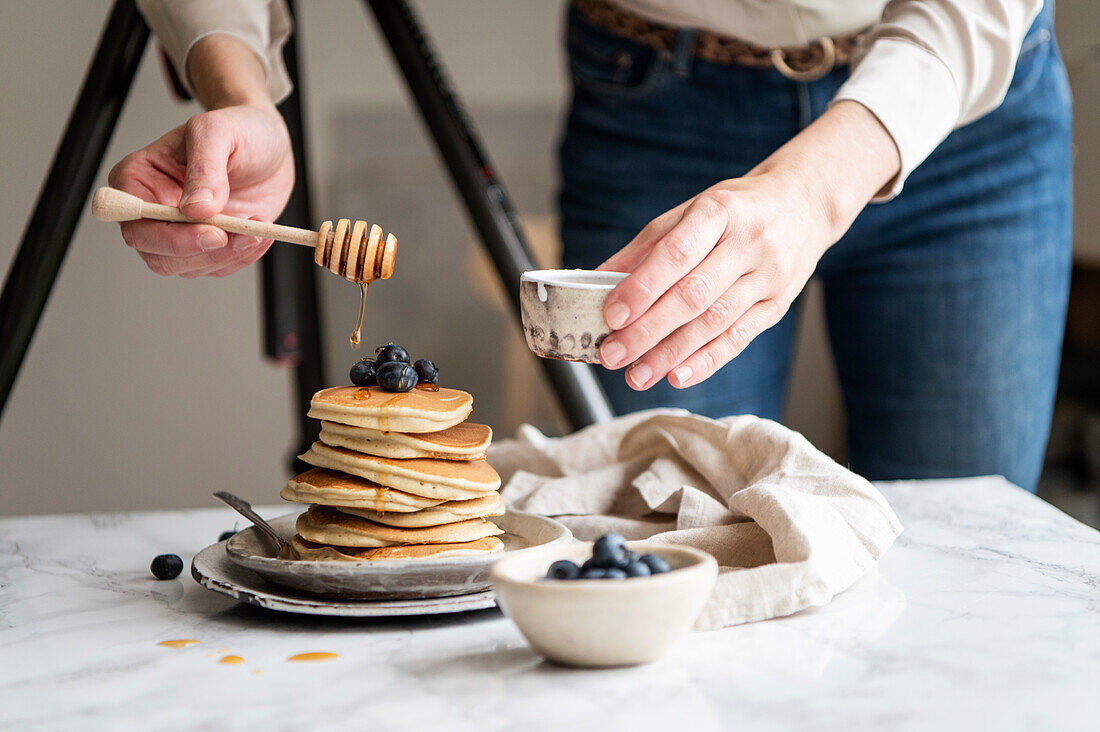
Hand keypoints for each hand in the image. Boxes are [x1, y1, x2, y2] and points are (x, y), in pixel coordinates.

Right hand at [108, 102, 292, 277]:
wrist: (267, 142)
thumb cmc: (236, 128)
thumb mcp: (217, 131)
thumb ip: (205, 168)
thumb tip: (196, 209)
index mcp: (137, 179)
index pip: (136, 222)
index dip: (170, 237)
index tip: (213, 233)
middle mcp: (153, 211)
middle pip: (159, 256)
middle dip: (204, 253)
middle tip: (242, 235)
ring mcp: (180, 232)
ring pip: (190, 267)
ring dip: (229, 255)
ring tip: (257, 226)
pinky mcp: (208, 244)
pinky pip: (218, 266)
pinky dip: (243, 255)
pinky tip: (260, 232)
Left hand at [596, 101, 900, 389]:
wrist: (805, 203)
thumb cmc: (737, 208)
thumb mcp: (692, 209)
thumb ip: (647, 245)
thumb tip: (598, 278)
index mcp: (719, 210)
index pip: (677, 253)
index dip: (643, 287)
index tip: (611, 315)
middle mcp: (748, 243)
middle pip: (694, 294)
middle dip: (648, 330)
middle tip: (613, 355)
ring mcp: (769, 276)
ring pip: (716, 322)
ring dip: (672, 354)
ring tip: (637, 375)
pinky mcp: (778, 304)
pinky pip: (740, 338)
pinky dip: (706, 360)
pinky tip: (677, 376)